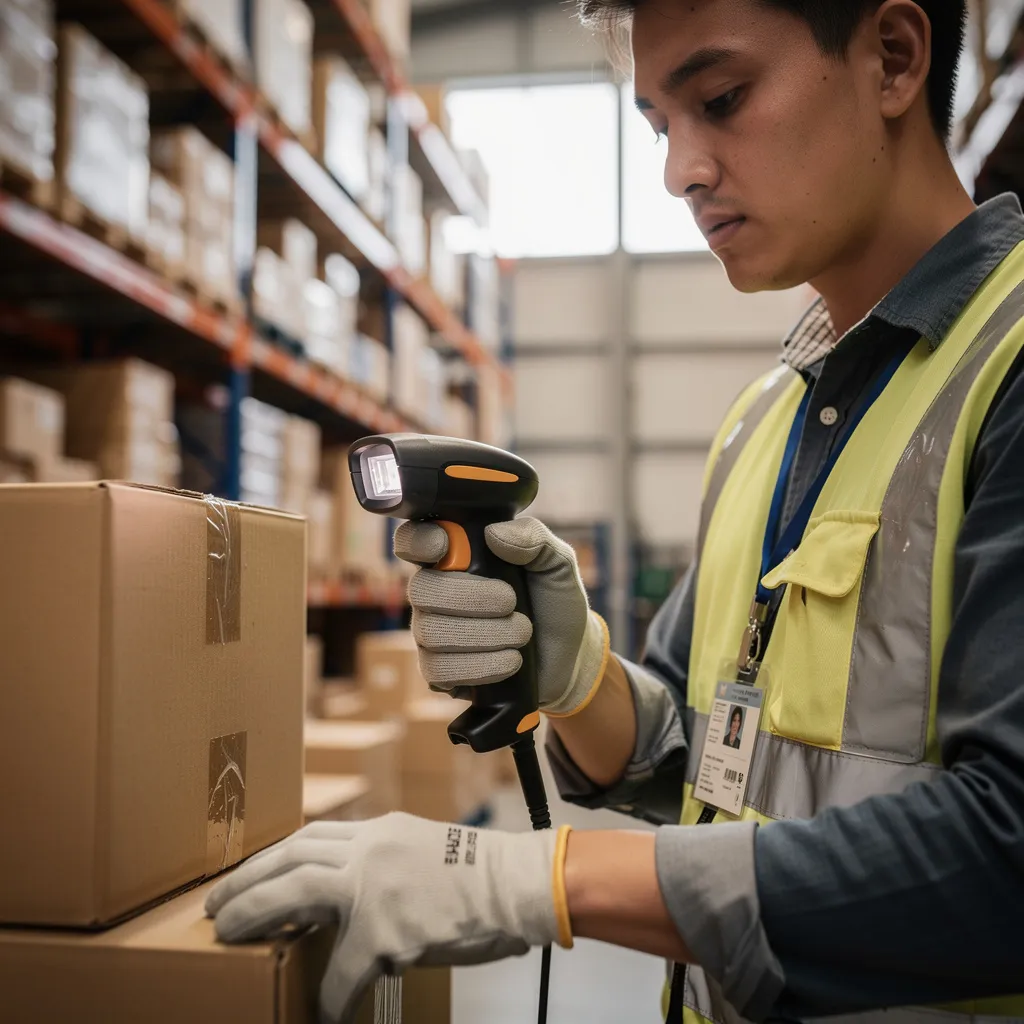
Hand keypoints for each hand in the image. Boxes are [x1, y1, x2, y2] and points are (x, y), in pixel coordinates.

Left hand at [205, 813, 572, 1023]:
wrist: (517, 883)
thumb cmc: (476, 873)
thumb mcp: (419, 849)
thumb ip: (379, 860)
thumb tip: (345, 891)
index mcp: (377, 831)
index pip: (308, 837)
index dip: (270, 857)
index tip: (246, 873)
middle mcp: (369, 848)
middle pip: (290, 856)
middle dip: (246, 881)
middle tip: (216, 905)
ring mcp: (375, 886)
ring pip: (296, 891)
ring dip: (255, 913)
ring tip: (228, 934)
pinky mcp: (387, 928)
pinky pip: (343, 969)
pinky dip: (329, 994)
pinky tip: (324, 1013)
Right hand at [394, 517, 609, 715]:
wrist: (569, 659)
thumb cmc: (554, 604)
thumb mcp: (557, 563)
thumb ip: (534, 538)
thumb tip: (494, 533)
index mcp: (457, 557)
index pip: (413, 541)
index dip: (420, 542)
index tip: (446, 546)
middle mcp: (435, 593)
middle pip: (421, 590)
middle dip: (471, 598)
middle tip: (510, 602)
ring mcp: (433, 633)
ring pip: (432, 632)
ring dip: (486, 635)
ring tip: (522, 634)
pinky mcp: (439, 672)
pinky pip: (439, 670)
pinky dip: (482, 666)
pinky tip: (510, 661)